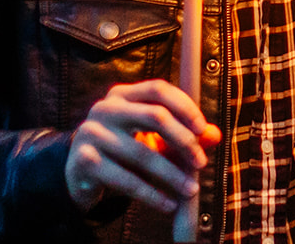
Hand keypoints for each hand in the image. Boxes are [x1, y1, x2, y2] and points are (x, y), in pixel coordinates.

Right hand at [66, 80, 221, 212]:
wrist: (80, 171)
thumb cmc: (121, 150)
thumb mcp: (151, 139)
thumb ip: (182, 135)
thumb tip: (215, 135)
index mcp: (122, 95)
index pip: (158, 90)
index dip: (184, 107)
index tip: (202, 129)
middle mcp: (105, 108)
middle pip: (154, 116)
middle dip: (183, 141)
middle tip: (200, 163)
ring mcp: (91, 132)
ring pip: (142, 153)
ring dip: (172, 174)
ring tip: (191, 190)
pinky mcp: (84, 160)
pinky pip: (126, 179)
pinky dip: (151, 194)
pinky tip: (167, 204)